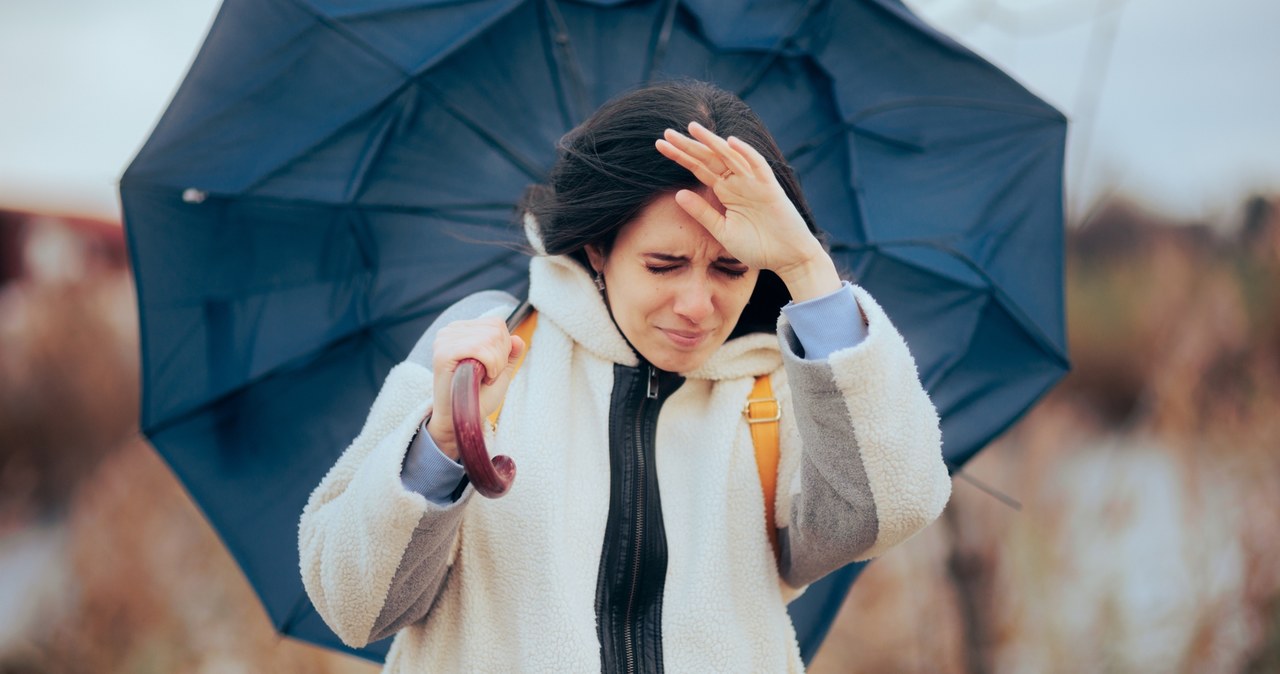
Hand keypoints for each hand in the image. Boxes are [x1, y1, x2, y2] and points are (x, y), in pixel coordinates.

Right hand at [426, 317, 524, 459]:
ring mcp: (444, 340)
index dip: (503, 347)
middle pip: (495, 330)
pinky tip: (480, 377)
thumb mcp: (499, 372)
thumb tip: (517, 339)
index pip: (496, 324)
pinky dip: (489, 365)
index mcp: (461, 330)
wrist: (460, 419)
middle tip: (487, 376)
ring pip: (490, 338)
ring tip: (483, 378)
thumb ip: (510, 354)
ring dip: (495, 363)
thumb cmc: (478, 397)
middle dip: (500, 357)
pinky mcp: (443, 353)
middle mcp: (450, 331)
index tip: (493, 368)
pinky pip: (480, 348)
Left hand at [655, 122, 840, 300]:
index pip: (699, 168)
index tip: (660, 145)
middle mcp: (737, 182)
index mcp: (725, 191)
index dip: (681, 156)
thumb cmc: (757, 246)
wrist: (787, 259)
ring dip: (712, 142)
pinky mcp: (769, 188)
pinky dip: (746, 153)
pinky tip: (730, 141)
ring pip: (730, 156)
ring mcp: (753, 183)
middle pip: (710, 158)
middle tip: (666, 133)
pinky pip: (757, 166)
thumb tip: (677, 193)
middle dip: (689, 145)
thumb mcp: (722, 231)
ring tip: (692, 128)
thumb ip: (702, 213)